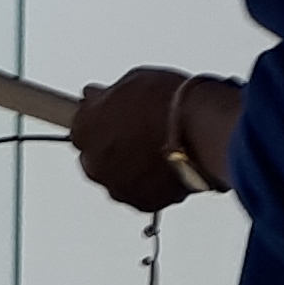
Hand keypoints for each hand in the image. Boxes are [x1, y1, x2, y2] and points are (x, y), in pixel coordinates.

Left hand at [74, 66, 234, 211]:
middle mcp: (94, 162)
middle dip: (114, 146)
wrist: (202, 131)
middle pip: (97, 156)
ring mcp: (117, 186)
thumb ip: (108, 96)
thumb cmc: (168, 104)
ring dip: (131, 167)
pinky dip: (150, 183)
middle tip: (139, 132)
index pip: (81, 127)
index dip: (100, 121)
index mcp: (84, 129)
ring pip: (118, 177)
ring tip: (159, 148)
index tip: (109, 117)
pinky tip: (167, 165)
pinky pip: (141, 192)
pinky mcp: (142, 203)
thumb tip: (98, 97)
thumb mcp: (133, 81)